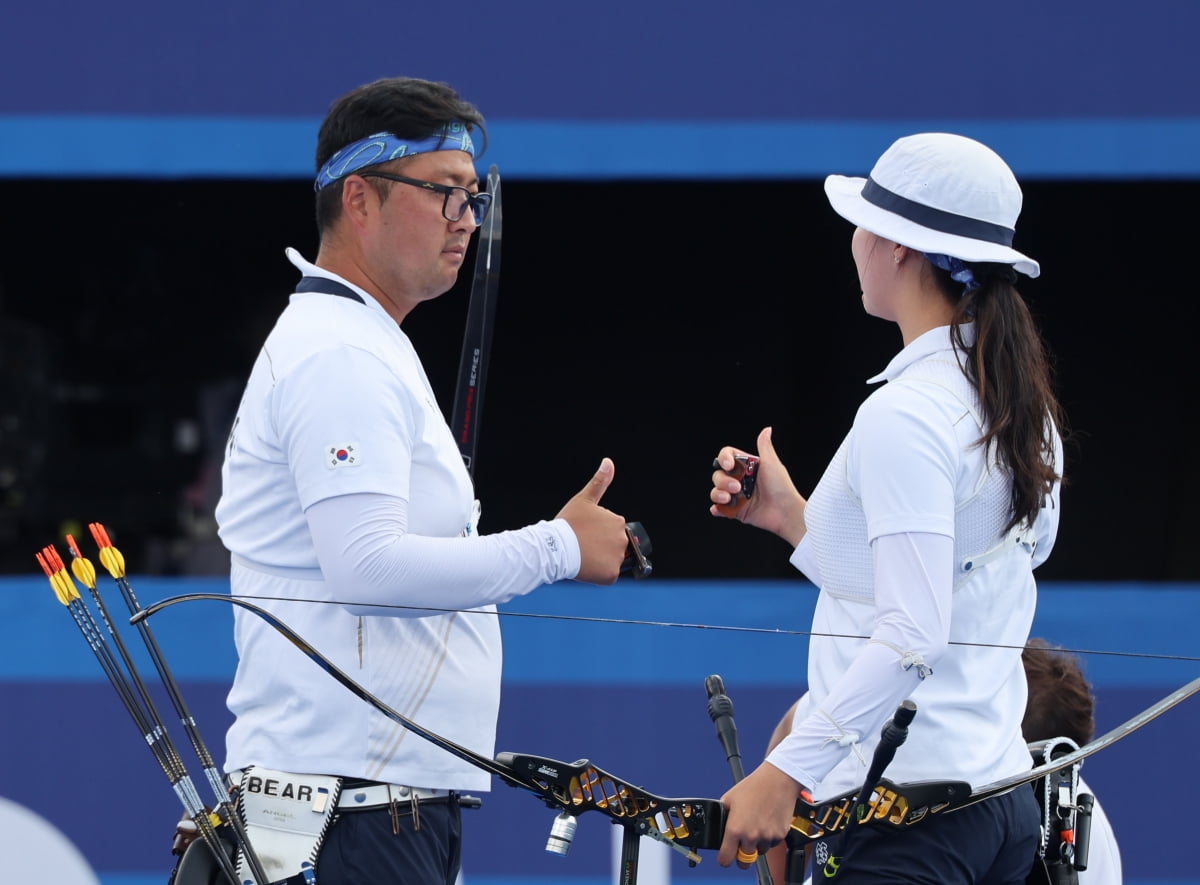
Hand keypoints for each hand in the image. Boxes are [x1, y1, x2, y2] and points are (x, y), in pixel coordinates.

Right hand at [556, 458, 628, 584]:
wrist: (554, 548)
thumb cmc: (567, 523)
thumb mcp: (583, 500)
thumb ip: (599, 482)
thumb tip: (609, 462)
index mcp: (618, 522)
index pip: (612, 530)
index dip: (598, 532)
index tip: (585, 533)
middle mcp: (622, 540)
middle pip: (614, 545)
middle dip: (601, 546)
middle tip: (584, 545)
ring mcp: (617, 558)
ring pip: (612, 561)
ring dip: (601, 560)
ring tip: (584, 556)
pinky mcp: (611, 575)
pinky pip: (609, 575)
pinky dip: (599, 574)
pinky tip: (587, 567)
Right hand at [709, 426, 807, 545]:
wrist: (785, 512)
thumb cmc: (781, 487)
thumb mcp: (772, 463)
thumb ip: (764, 446)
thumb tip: (767, 429)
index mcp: (747, 467)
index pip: (727, 458)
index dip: (724, 459)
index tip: (729, 465)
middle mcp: (740, 480)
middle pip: (718, 474)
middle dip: (723, 481)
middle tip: (737, 487)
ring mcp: (737, 496)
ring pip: (716, 491)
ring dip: (718, 494)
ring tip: (729, 499)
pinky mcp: (736, 511)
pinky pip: (719, 509)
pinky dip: (717, 509)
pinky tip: (719, 509)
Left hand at [717, 762, 803, 868]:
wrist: (777, 781)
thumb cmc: (754, 786)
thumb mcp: (729, 799)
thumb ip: (723, 816)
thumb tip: (719, 826)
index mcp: (735, 829)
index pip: (726, 859)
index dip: (724, 859)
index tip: (725, 856)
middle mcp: (751, 836)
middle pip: (744, 862)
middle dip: (741, 855)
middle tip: (741, 844)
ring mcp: (766, 837)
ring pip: (758, 852)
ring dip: (756, 845)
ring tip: (756, 825)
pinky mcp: (780, 835)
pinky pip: (771, 844)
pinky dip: (768, 838)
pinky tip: (766, 822)